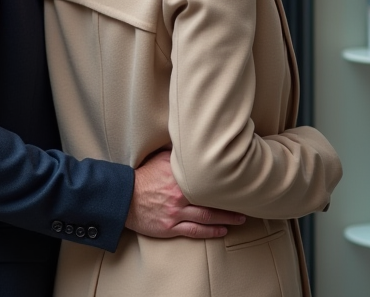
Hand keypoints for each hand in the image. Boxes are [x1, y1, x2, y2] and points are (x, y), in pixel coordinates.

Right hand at [125, 150, 245, 239]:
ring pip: (206, 217)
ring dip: (226, 218)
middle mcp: (180, 196)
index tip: (239, 180)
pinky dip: (210, 231)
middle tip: (247, 202)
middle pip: (211, 200)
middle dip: (230, 203)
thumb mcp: (160, 158)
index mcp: (179, 177)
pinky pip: (193, 231)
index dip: (225, 181)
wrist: (122, 198)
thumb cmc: (142, 177)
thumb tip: (193, 139)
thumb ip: (178, 153)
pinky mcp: (169, 227)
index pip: (207, 179)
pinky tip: (222, 231)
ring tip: (240, 218)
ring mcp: (175, 213)